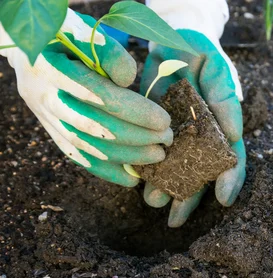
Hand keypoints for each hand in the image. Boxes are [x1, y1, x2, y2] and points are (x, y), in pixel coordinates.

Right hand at [1, 10, 172, 185]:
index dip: (136, 111)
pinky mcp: (52, 134)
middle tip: (167, 138)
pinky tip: (133, 178)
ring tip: (158, 155)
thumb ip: (109, 53)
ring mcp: (46, 118)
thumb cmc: (70, 39)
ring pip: (87, 148)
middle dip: (137, 137)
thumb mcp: (87, 32)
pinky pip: (79, 159)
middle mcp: (44, 96)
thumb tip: (128, 80)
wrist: (34, 51)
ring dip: (127, 156)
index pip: (99, 96)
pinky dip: (108, 171)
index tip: (164, 120)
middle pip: (94, 127)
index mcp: (53, 67)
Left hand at [140, 29, 245, 227]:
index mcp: (221, 129)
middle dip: (187, 199)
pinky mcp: (149, 130)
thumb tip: (234, 134)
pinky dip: (141, 168)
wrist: (171, 40)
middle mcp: (199, 140)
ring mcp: (174, 137)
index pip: (231, 160)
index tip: (225, 199)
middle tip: (175, 221)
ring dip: (162, 188)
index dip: (230, 180)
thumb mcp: (217, 71)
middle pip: (198, 175)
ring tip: (152, 201)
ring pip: (171, 170)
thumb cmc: (201, 53)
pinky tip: (135, 180)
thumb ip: (226, 101)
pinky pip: (146, 153)